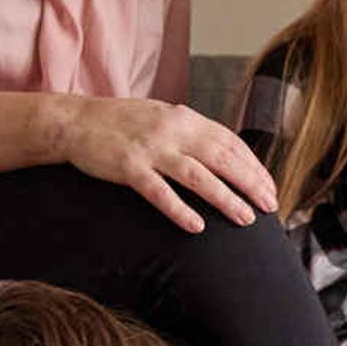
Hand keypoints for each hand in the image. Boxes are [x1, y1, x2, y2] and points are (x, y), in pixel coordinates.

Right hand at [59, 96, 277, 232]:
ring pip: (199, 176)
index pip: (231, 143)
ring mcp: (151, 149)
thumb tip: (227, 156)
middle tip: (271, 206)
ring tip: (247, 218)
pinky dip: (180, 210)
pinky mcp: (128, 168)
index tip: (270, 187)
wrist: (75, 121)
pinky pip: (159, 193)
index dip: (254, 166)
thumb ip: (193, 134)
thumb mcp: (164, 119)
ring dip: (226, 199)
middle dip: (251, 183)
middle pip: (223, 159)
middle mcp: (174, 131)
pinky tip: (198, 226)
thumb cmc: (124, 124)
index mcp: (186, 118)